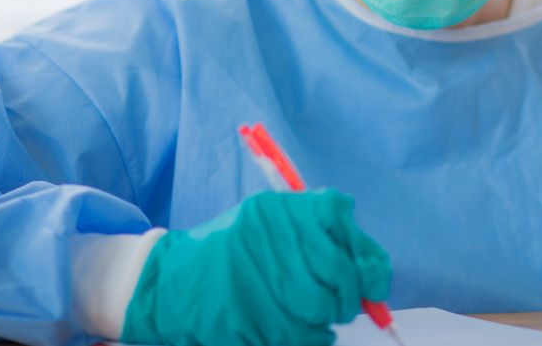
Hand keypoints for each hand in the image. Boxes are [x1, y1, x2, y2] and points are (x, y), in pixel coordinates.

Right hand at [120, 188, 391, 345]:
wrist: (169, 283)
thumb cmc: (229, 253)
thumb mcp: (266, 223)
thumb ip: (317, 234)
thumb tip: (371, 267)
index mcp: (274, 209)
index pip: (338, 215)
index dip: (365, 251)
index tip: (373, 276)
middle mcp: (268, 237)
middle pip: (338, 269)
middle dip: (350, 292)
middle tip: (345, 301)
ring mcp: (259, 278)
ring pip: (323, 307)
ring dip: (328, 318)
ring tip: (314, 314)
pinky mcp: (253, 318)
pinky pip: (305, 335)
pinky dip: (313, 337)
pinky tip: (300, 329)